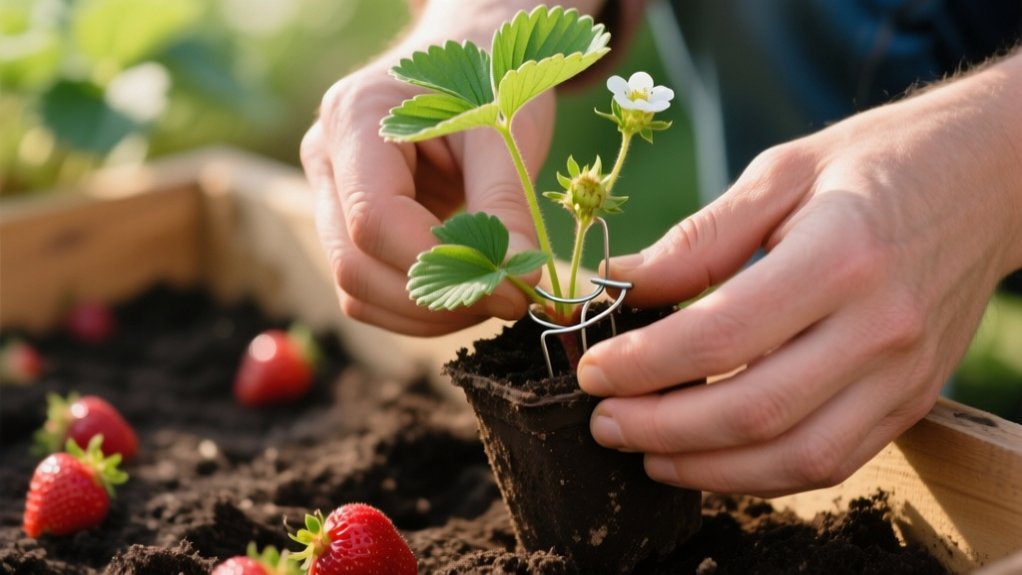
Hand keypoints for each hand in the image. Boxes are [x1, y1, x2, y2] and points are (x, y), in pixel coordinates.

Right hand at [301, 18, 553, 335]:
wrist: (469, 54)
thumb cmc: (488, 79)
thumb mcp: (506, 130)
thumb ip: (505, 206)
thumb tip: (516, 284)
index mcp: (353, 118)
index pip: (375, 221)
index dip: (442, 267)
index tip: (510, 287)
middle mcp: (324, 159)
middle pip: (354, 266)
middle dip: (434, 300)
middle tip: (506, 299)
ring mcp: (328, 195)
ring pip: (355, 290)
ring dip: (426, 314)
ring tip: (491, 296)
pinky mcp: (347, 226)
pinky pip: (368, 290)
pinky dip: (417, 309)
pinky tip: (466, 291)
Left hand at [578, 52, 1021, 495]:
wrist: (991, 177)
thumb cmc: (876, 163)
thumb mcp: (782, 173)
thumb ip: (699, 238)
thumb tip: (619, 282)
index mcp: (840, 256)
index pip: (721, 334)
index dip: (644, 364)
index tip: (595, 370)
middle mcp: (880, 326)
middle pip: (753, 410)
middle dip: (661, 429)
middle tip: (605, 423)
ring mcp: (903, 374)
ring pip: (795, 457)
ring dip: (707, 469)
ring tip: (646, 453)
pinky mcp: (912, 400)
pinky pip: (832, 462)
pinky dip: (761, 475)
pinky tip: (710, 460)